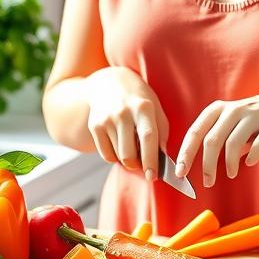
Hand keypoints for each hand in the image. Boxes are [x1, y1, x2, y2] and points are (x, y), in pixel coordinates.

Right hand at [83, 66, 168, 180]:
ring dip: (127, 161)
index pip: (148, 138)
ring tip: (132, 149)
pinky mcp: (95, 126)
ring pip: (118, 156)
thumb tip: (163, 158)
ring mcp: (106, 119)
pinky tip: (120, 145)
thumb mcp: (155, 108)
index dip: (151, 160)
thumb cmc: (138, 99)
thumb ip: (161, 132)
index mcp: (143, 107)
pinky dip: (115, 157)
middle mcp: (123, 113)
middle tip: (143, 165)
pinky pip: (106, 155)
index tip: (152, 176)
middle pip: (128, 154)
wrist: (109, 83)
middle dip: (137, 166)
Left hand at [174, 89, 258, 187]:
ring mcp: (255, 115)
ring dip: (228, 163)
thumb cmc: (255, 119)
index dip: (186, 153)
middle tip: (207, 182)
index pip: (196, 132)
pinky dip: (252, 156)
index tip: (180, 173)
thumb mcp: (232, 124)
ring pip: (233, 142)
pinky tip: (250, 163)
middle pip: (213, 140)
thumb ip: (216, 140)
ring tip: (229, 175)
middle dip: (207, 165)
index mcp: (219, 109)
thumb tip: (197, 165)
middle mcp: (234, 110)